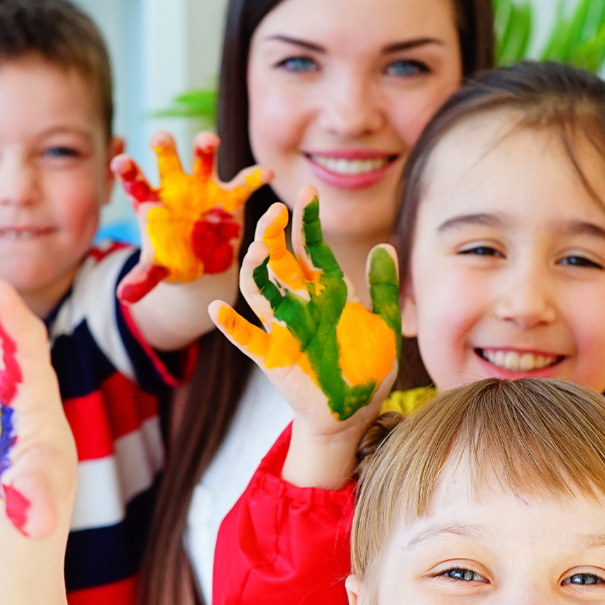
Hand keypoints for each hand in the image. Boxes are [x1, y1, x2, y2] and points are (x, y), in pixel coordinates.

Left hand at [111, 131, 266, 304]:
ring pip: (203, 159)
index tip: (120, 162)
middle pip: (167, 159)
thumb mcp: (158, 269)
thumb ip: (143, 278)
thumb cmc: (174, 262)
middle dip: (165, 146)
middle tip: (161, 139)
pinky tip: (267, 173)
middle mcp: (176, 187)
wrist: (203, 266)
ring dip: (205, 147)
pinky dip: (256, 176)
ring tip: (209, 141)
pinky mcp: (230, 197)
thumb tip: (123, 296)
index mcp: (152, 202)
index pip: (136, 181)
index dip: (128, 170)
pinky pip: (244, 183)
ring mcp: (204, 189)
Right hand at [210, 192, 400, 424]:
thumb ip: (383, 287)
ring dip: (254, 268)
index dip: (307, 221)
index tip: (307, 193)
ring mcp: (283, 327)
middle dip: (274, 234)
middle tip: (276, 210)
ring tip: (256, 247)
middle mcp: (301, 303)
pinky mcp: (271, 356)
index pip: (311, 248)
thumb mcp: (384, 325)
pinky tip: (218, 311)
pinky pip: (246, 337)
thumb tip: (385, 245)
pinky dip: (231, 325)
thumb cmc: (368, 369)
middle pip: (279, 260)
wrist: (354, 412)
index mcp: (327, 292)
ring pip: (260, 289)